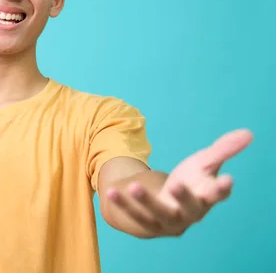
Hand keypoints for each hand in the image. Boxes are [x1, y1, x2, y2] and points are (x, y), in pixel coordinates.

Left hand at [106, 129, 252, 236]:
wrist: (163, 204)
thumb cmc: (189, 182)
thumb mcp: (203, 163)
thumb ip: (223, 149)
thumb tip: (249, 133)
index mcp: (205, 198)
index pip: (217, 194)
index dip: (221, 188)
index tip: (226, 180)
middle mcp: (189, 213)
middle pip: (189, 208)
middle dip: (183, 198)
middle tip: (175, 185)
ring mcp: (167, 221)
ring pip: (157, 213)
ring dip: (145, 201)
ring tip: (132, 185)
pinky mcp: (147, 225)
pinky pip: (133, 215)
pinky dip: (122, 204)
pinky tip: (109, 191)